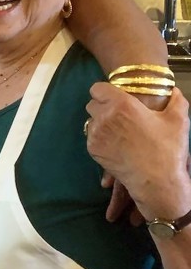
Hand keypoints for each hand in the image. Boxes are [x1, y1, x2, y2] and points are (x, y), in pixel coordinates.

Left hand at [86, 83, 190, 221]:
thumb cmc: (167, 148)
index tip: (116, 97)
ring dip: (101, 122)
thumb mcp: (177, 120)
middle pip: (92, 104)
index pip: (97, 88)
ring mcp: (96, 134)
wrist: (155, 181)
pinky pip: (91, 137)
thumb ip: (176, 100)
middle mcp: (104, 117)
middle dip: (103, 106)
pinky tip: (116, 143)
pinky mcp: (93, 149)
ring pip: (91, 121)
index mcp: (122, 104)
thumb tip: (173, 90)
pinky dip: (100, 137)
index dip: (106, 91)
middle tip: (119, 114)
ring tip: (119, 130)